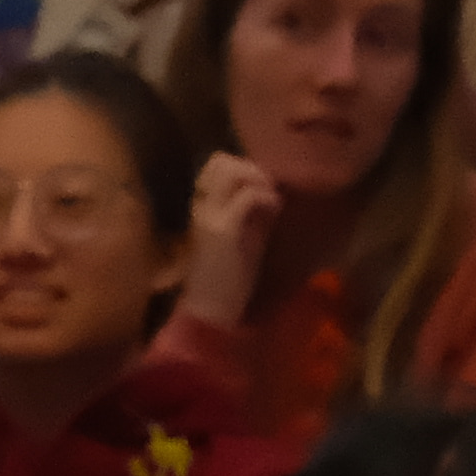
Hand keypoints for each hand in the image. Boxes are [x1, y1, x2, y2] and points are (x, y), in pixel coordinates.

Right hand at [175, 150, 281, 332]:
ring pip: (230, 170)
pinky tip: (275, 211)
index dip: (241, 169)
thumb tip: (268, 196)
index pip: (214, 167)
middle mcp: (200, 207)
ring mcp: (210, 215)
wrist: (208, 313)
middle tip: (269, 189)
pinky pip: (247, 196)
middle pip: (219, 161)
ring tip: (271, 199)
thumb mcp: (238, 241)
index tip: (261, 187)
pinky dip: (266, 198)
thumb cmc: (224, 283)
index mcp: (201, 209)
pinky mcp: (224, 229)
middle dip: (250, 168)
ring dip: (258, 178)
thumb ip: (248, 216)